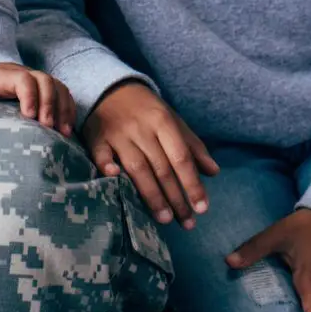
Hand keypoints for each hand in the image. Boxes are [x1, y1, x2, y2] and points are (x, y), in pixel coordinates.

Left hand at [0, 62, 75, 133]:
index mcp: (6, 74)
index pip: (24, 79)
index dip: (30, 95)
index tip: (29, 116)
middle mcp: (26, 74)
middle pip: (46, 81)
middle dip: (50, 104)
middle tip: (48, 127)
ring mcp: (38, 81)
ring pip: (59, 87)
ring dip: (63, 109)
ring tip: (64, 132)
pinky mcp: (46, 90)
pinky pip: (64, 95)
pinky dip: (69, 110)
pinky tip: (68, 128)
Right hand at [79, 81, 217, 228]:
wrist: (111, 88)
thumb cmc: (147, 110)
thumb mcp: (173, 120)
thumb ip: (192, 146)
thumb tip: (213, 172)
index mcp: (163, 122)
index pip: (181, 158)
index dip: (192, 184)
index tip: (202, 208)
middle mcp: (142, 129)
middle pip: (161, 168)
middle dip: (175, 198)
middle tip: (186, 222)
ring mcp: (118, 134)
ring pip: (137, 168)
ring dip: (151, 195)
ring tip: (164, 219)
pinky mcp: (97, 139)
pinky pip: (101, 155)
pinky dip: (106, 167)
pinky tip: (115, 180)